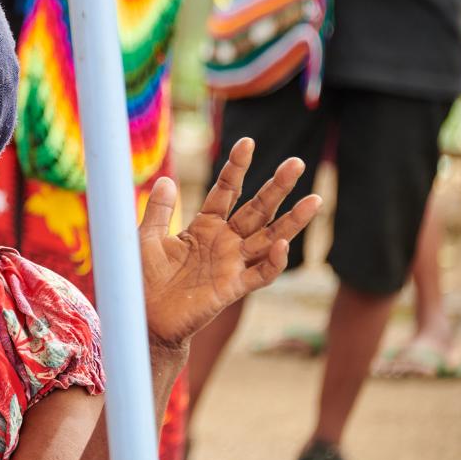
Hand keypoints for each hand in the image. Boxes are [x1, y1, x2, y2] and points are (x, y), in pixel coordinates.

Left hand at [138, 138, 321, 348]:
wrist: (145, 317)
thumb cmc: (144, 278)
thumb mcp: (145, 238)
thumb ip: (157, 211)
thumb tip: (166, 179)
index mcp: (204, 226)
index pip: (226, 191)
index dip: (236, 168)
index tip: (248, 142)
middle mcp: (224, 241)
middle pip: (257, 209)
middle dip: (276, 187)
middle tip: (297, 162)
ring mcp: (231, 264)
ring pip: (269, 238)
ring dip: (292, 221)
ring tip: (316, 200)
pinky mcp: (232, 288)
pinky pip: (260, 274)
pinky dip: (274, 261)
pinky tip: (283, 243)